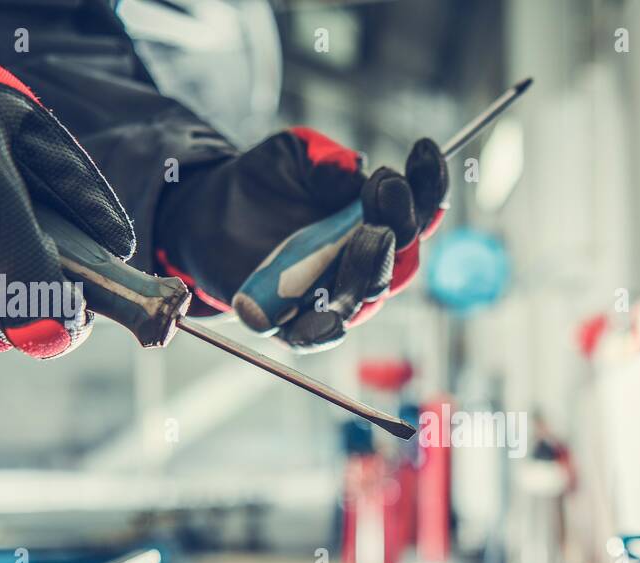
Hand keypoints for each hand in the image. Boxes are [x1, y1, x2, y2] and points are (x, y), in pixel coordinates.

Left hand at [155, 127, 448, 351]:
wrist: (211, 213)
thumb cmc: (265, 181)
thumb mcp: (293, 155)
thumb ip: (325, 159)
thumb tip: (353, 168)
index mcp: (376, 220)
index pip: (419, 211)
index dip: (429, 184)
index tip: (423, 149)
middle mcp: (365, 262)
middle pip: (403, 258)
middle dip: (402, 226)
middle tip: (387, 191)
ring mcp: (334, 294)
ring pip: (368, 294)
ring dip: (372, 267)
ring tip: (368, 235)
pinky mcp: (294, 322)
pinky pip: (317, 336)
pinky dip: (323, 331)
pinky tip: (327, 319)